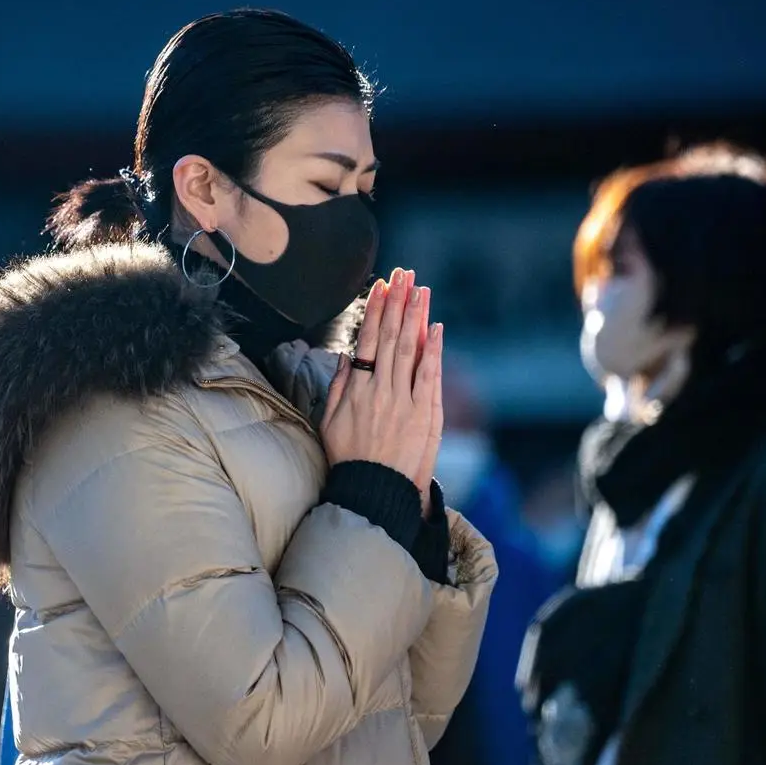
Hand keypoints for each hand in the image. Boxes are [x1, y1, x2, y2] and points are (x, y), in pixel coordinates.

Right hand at [321, 268, 444, 496]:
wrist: (371, 490)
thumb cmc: (348, 458)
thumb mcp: (329, 421)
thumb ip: (338, 387)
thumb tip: (348, 358)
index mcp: (356, 389)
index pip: (368, 340)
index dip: (376, 311)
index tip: (382, 287)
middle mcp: (380, 389)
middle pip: (391, 337)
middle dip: (398, 302)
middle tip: (404, 275)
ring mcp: (403, 400)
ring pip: (410, 350)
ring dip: (416, 317)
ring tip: (420, 290)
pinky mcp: (422, 415)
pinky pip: (428, 376)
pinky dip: (432, 351)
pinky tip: (435, 328)